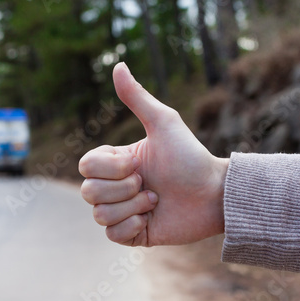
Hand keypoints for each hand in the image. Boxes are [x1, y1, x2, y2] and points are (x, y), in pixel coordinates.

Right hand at [79, 62, 228, 246]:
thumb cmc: (190, 156)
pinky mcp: (132, 234)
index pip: (86, 166)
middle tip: (148, 183)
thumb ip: (137, 97)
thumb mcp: (163, 123)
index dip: (109, 167)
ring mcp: (122, 211)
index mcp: (116, 162)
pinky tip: (151, 219)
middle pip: (88, 192)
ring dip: (131, 206)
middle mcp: (115, 186)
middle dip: (122, 188)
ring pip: (99, 215)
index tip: (137, 163)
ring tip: (155, 200)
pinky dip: (131, 226)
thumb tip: (117, 65)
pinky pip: (111, 235)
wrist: (214, 194)